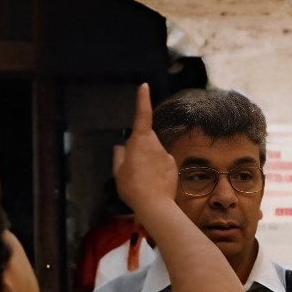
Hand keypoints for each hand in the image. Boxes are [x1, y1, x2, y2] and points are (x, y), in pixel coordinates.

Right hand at [117, 84, 178, 218]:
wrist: (154, 204)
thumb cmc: (132, 187)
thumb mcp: (118, 172)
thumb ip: (119, 156)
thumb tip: (122, 148)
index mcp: (140, 141)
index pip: (142, 115)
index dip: (143, 100)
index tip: (144, 86)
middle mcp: (155, 143)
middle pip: (145, 139)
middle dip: (139, 148)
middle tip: (131, 168)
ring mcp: (166, 154)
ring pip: (154, 152)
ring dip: (148, 161)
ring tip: (142, 180)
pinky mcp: (173, 165)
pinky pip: (162, 163)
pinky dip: (157, 170)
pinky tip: (153, 183)